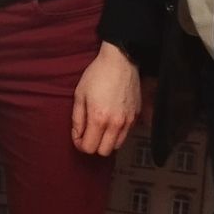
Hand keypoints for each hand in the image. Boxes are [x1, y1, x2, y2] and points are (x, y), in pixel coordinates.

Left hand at [70, 41, 138, 155]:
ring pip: (116, 146)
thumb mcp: (80, 94)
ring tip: (100, 128)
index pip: (89, 147)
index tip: (77, 137)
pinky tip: (111, 121)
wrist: (121, 62)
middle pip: (104, 152)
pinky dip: (117, 134)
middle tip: (88, 134)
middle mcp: (115, 124)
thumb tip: (77, 136)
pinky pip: (126, 135)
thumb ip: (77, 118)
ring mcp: (128, 122)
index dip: (80, 145)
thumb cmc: (97, 75)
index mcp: (98, 118)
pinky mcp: (136, 117)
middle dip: (93, 146)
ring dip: (106, 141)